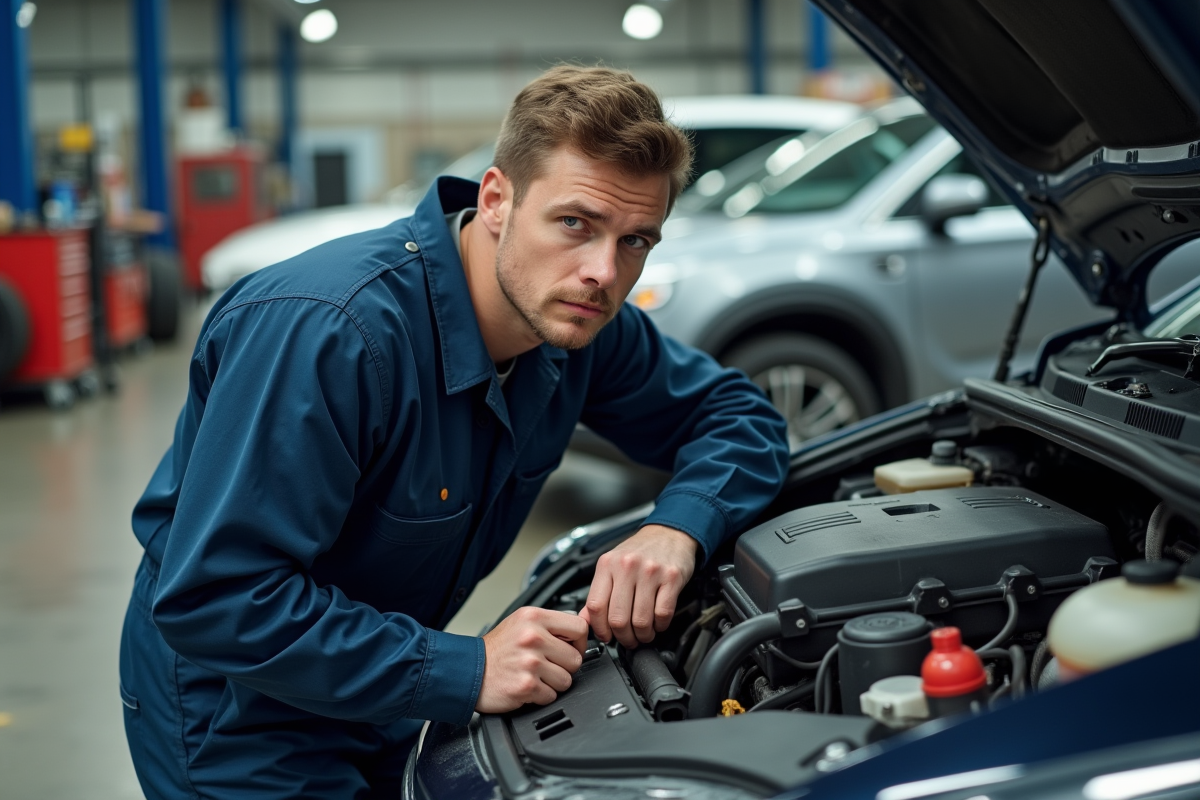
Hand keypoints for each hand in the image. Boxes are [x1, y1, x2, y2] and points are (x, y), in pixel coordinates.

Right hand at [476, 607, 588, 713]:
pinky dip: (541, 696)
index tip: (569, 648)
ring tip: (535, 675)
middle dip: (564, 666)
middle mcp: (533, 637)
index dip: (578, 642)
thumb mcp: (521, 623)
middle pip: (576, 658)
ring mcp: (530, 662)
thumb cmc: (496, 650)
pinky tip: (527, 685)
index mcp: (534, 617)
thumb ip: (550, 625)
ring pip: (566, 680)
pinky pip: (551, 696)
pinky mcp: (526, 685)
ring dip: (553, 683)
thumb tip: (582, 628)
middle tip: (546, 665)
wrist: (468, 671)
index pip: (579, 627)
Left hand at [579, 524, 696, 648]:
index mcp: (607, 564)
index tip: (606, 636)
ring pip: (641, 621)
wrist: (668, 533)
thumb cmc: (640, 551)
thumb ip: (599, 592)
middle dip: (624, 637)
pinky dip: (660, 626)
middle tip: (628, 640)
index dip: (600, 629)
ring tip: (644, 634)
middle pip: (618, 618)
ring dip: (643, 635)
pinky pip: (663, 614)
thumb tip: (586, 619)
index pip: (595, 606)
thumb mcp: (612, 565)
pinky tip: (658, 623)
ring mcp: (650, 572)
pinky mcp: (671, 578)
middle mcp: (627, 566)